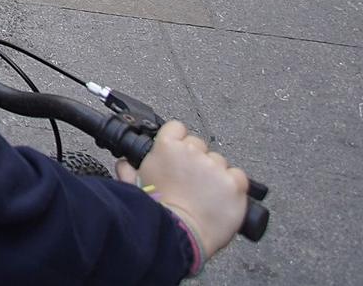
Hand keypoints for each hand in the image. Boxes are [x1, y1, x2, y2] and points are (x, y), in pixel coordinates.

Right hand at [118, 121, 249, 264]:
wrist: (179, 234)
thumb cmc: (156, 212)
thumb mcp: (136, 187)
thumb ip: (128, 171)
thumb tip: (124, 164)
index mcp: (166, 147)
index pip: (177, 128)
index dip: (178, 141)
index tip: (178, 153)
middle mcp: (192, 151)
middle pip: (200, 145)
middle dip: (197, 160)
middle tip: (191, 181)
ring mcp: (214, 166)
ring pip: (219, 162)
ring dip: (215, 174)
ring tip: (206, 195)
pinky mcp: (233, 183)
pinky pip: (238, 177)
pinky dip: (233, 186)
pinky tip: (222, 199)